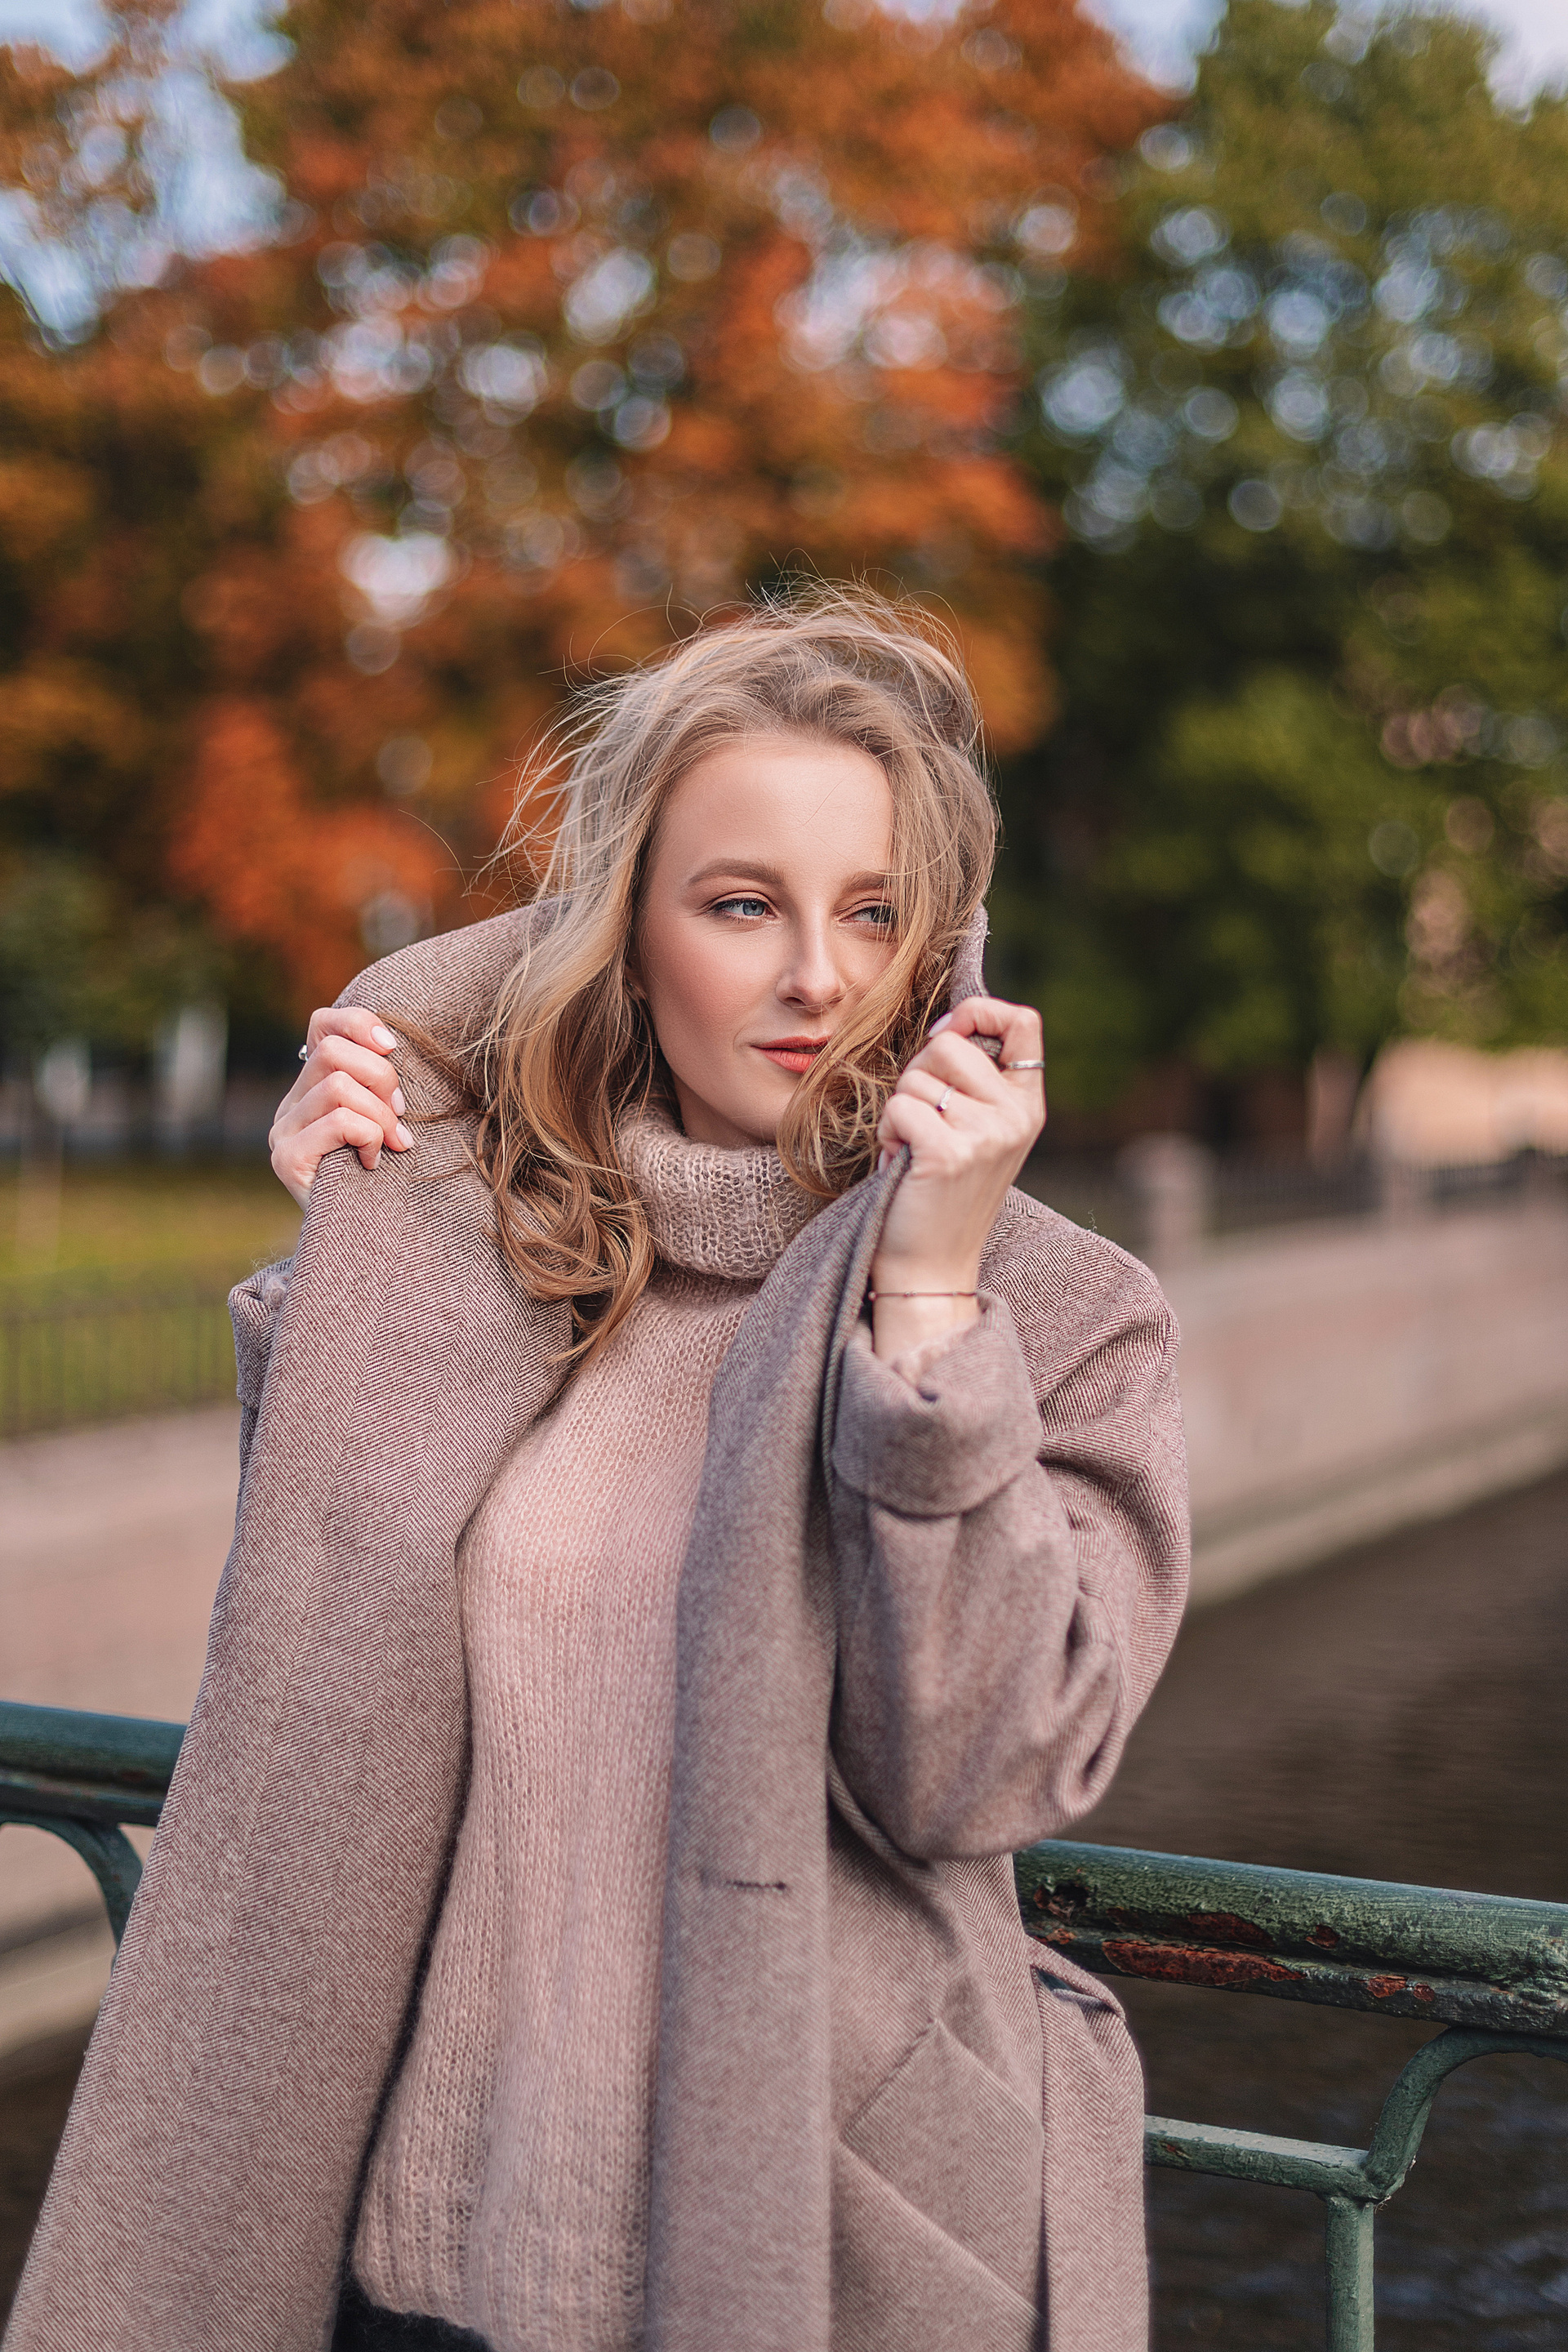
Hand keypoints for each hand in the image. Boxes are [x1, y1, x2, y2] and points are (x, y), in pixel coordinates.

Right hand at [268, 1008, 411, 1208]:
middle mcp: (289, 1106)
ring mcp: (283, 1132)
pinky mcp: (286, 1159)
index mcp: (312, 1088)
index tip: (393, 1048)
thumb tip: (390, 1045)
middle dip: (381, 1079)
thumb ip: (381, 1086)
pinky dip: (369, 1137)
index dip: (358, 1024)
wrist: (364, 1243)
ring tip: (392, 1145)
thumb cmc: (385, 1178)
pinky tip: (373, 1163)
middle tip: (399, 1118)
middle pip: (333, 1052)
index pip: (322, 1026)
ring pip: (338, 1086)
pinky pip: (338, 1122)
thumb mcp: (388, 1121)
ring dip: (379, 1115)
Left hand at [869, 995, 1045, 1358]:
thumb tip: (945, 1027)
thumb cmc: (941, 1194)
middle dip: (919, 1074)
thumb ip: (973, 1081)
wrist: (933, 1268)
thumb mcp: (976, 1132)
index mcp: (1028, 1105)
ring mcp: (987, 1134)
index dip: (978, 1012)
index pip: (1024, 1021)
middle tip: (920, 1120)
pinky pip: (899, 1107)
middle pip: (951, 1045)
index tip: (947, 1036)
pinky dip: (888, 1132)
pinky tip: (901, 1163)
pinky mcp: (950, 1153)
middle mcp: (1017, 1117)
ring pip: (918, 1077)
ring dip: (899, 1110)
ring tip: (913, 1151)